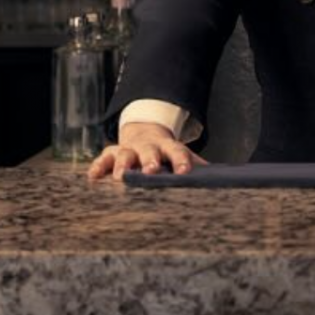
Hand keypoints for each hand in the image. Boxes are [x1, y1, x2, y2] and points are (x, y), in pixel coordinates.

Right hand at [87, 122, 205, 180]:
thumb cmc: (166, 154)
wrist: (144, 134)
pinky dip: (98, 167)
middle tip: (151, 171)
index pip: (177, 152)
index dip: (181, 161)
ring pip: (124, 155)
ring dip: (122, 165)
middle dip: (150, 161)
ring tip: (120, 177)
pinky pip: (103, 159)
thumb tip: (222, 180)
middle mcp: (147, 147)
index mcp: (168, 148)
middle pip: (149, 151)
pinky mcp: (111, 155)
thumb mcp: (181, 156)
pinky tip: (93, 177)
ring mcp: (128, 149)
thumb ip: (197, 166)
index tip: (185, 172)